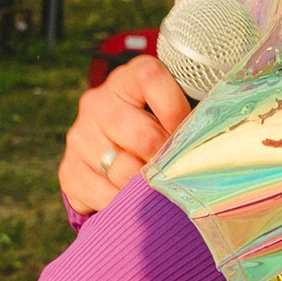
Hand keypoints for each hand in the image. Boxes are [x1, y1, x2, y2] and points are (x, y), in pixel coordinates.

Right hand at [58, 55, 188, 215]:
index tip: (188, 133)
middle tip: (178, 172)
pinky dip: (123, 203)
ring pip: (125, 169)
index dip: (176, 108)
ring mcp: (79, 137)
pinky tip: (132, 200)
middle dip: (167, 159)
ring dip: (147, 185)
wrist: (108, 155)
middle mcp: (98, 103)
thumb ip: (189, 119)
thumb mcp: (169, 114)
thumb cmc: (153, 131)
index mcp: (126, 80)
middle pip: (144, 135)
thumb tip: (212, 144)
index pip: (150, 77)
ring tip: (158, 189)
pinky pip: (103, 194)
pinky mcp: (69, 170)